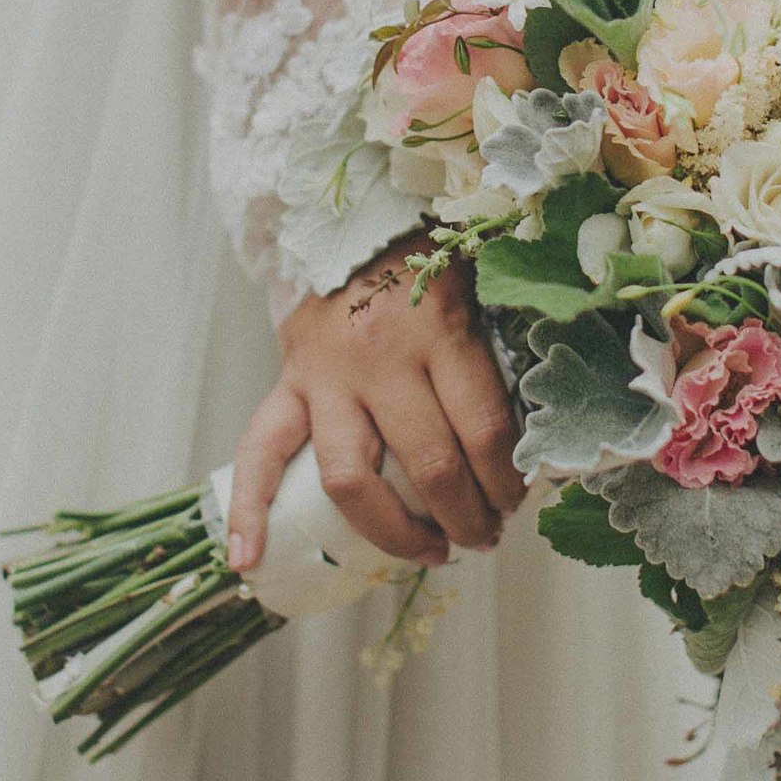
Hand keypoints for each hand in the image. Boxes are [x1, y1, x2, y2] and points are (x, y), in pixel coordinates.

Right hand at [227, 242, 526, 571]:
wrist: (354, 224)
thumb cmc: (426, 267)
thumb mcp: (476, 296)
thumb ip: (496, 359)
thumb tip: (533, 442)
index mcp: (440, 331)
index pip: (484, 429)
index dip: (506, 481)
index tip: (515, 500)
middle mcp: (382, 359)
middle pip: (430, 464)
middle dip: (466, 517)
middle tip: (485, 535)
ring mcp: (328, 377)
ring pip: (351, 478)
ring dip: (394, 532)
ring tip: (428, 552)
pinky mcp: (287, 384)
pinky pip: (259, 451)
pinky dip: (248, 508)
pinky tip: (247, 557)